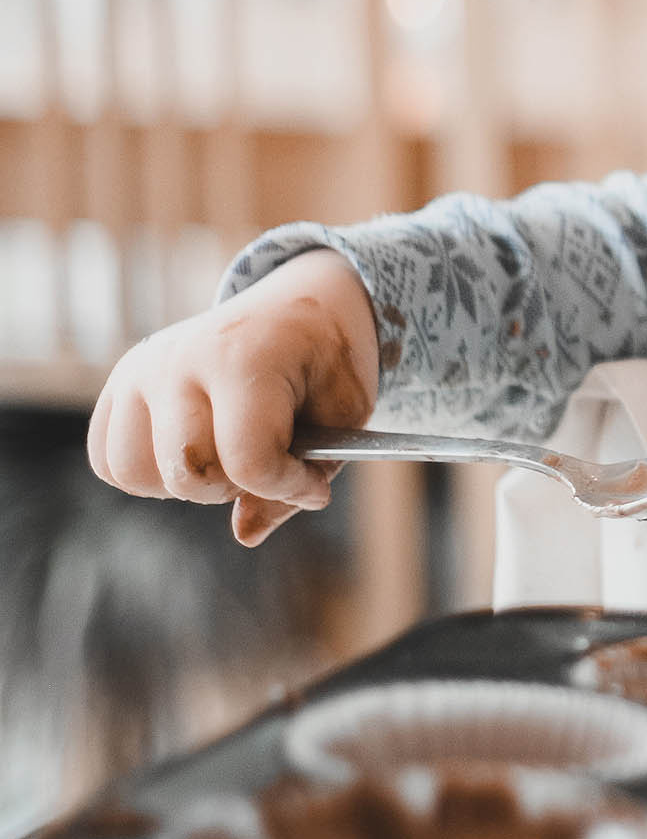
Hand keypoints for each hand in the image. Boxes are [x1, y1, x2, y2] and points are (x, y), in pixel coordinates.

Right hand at [87, 250, 381, 543]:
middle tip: (270, 456)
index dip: (287, 486)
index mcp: (244, 357)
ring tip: (227, 450)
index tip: (313, 481)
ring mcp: (140, 370)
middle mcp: (179, 359)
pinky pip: (110, 462)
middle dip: (235, 487)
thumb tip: (245, 533)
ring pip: (136, 474)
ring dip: (188, 483)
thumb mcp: (344, 415)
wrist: (299, 305)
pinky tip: (193, 447)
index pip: (248, 460)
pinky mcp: (118, 384)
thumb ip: (302, 477)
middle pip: (188, 474)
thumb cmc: (326, 362)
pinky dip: (149, 473)